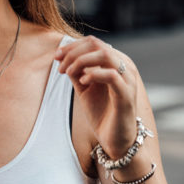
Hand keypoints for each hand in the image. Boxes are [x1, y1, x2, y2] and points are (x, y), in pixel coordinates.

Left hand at [55, 36, 137, 158]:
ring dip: (81, 61)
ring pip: (105, 55)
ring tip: (68, 73)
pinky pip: (112, 75)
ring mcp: (128, 79)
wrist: (115, 140)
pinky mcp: (127, 94)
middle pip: (97, 45)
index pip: (93, 43)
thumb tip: (63, 58)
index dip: (72, 47)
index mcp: (115, 62)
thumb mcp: (85, 89)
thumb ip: (77, 73)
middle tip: (59, 66)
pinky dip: (94, 74)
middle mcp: (124, 66)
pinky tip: (82, 81)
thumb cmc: (102, 114)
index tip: (56, 57)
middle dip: (73, 52)